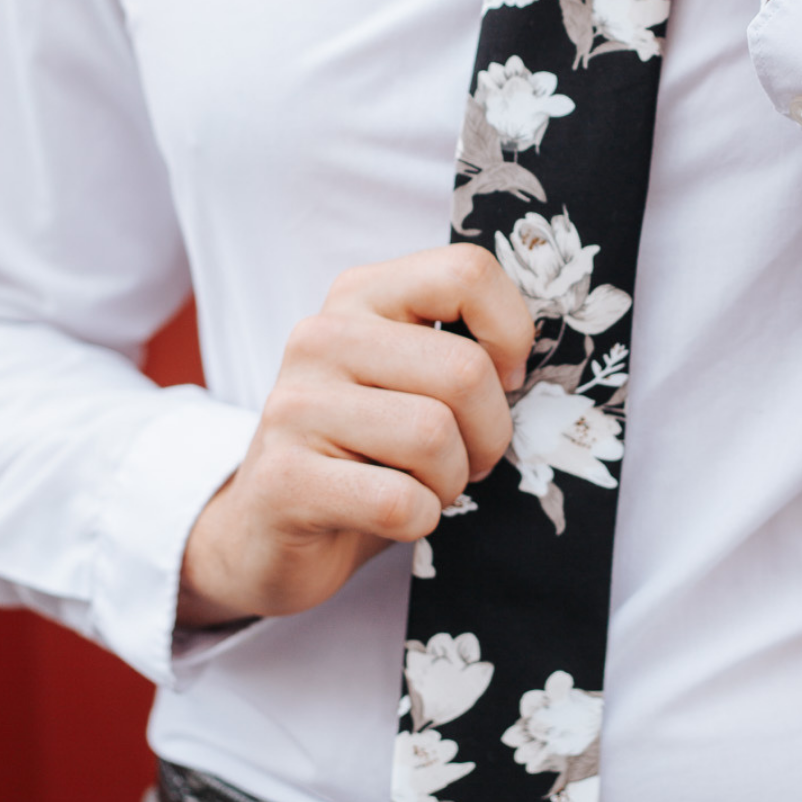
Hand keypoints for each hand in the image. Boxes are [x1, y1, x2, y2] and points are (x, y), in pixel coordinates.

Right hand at [177, 247, 532, 627]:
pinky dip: (419, 520)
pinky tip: (393, 516)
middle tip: (469, 458)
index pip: (466, 271)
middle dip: (490, 432)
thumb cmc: (367, 450)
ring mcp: (295, 405)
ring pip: (434, 437)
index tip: (504, 379)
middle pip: (464, 370)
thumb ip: (461, 344)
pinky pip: (399, 501)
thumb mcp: (412, 377)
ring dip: (451, 481)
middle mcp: (322, 336)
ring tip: (424, 484)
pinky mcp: (284, 478)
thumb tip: (534, 355)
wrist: (268, 530)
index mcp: (363, 294)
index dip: (510, 332)